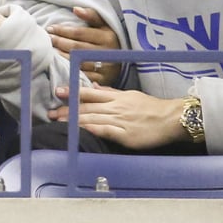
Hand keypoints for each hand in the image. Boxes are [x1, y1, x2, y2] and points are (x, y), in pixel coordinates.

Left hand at [47, 6, 120, 85]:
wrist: (125, 62)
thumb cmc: (110, 40)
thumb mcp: (105, 25)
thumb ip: (92, 15)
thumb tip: (75, 9)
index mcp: (107, 37)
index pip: (80, 33)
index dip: (63, 30)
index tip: (51, 28)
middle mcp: (106, 53)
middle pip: (77, 48)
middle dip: (59, 42)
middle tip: (47, 38)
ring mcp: (104, 68)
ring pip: (77, 62)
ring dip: (61, 56)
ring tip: (50, 50)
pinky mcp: (101, 80)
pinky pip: (81, 75)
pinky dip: (69, 70)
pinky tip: (59, 65)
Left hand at [48, 85, 186, 149]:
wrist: (171, 118)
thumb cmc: (151, 108)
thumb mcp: (129, 95)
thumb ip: (110, 92)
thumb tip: (93, 87)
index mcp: (116, 97)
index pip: (90, 93)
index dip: (73, 92)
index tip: (58, 92)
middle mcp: (116, 107)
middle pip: (87, 107)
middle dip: (67, 110)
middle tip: (50, 113)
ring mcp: (120, 121)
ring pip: (93, 118)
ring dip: (74, 120)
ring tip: (58, 122)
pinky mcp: (126, 135)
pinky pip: (107, 131)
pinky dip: (94, 129)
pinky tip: (83, 129)